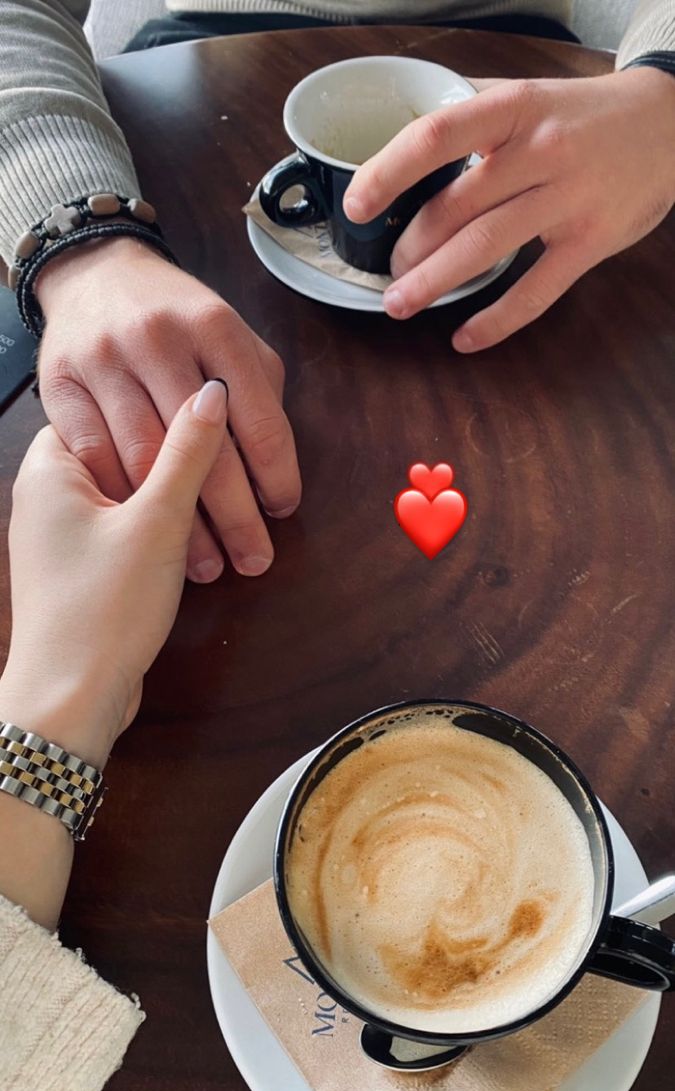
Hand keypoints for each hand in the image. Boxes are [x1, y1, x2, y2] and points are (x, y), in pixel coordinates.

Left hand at [0, 380, 229, 768]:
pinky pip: (123, 531)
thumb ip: (189, 453)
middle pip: (122, 448)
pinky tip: (194, 546)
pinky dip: (158, 534)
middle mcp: (46, 494)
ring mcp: (60, 534)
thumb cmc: (104, 609)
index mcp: (50, 467)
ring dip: (173, 502)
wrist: (72, 698)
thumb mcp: (158, 523)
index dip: (162, 402)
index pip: (109, 404)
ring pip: (127, 494)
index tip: (211, 410)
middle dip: (175, 458)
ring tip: (220, 506)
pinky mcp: (78, 569)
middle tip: (227, 456)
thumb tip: (215, 391)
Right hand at [35, 240, 300, 579]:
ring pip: (147, 462)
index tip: (282, 511)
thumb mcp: (231, 337)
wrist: (96, 275)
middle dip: (236, 517)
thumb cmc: (179, 320)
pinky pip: (95, 458)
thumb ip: (259, 393)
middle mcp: (158, 340)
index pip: (258, 419)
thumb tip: (274, 473)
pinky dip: (123, 502)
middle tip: (254, 560)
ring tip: (207, 567)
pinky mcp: (61, 384)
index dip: (276, 476)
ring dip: (180, 526)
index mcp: (214, 327)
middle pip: (205, 450)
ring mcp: (104, 361)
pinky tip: (145, 533)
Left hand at [344, 67, 674, 349]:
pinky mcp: (590, 242)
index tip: (356, 205)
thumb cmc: (582, 118)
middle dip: (410, 247)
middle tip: (386, 272)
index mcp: (514, 109)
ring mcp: (568, 199)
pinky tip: (464, 338)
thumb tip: (401, 154)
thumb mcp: (528, 99)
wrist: (667, 125)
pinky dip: (495, 321)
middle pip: (456, 206)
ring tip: (401, 304)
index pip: (437, 136)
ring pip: (486, 248)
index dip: (389, 173)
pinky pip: (535, 291)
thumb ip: (472, 121)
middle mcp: (540, 151)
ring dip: (435, 282)